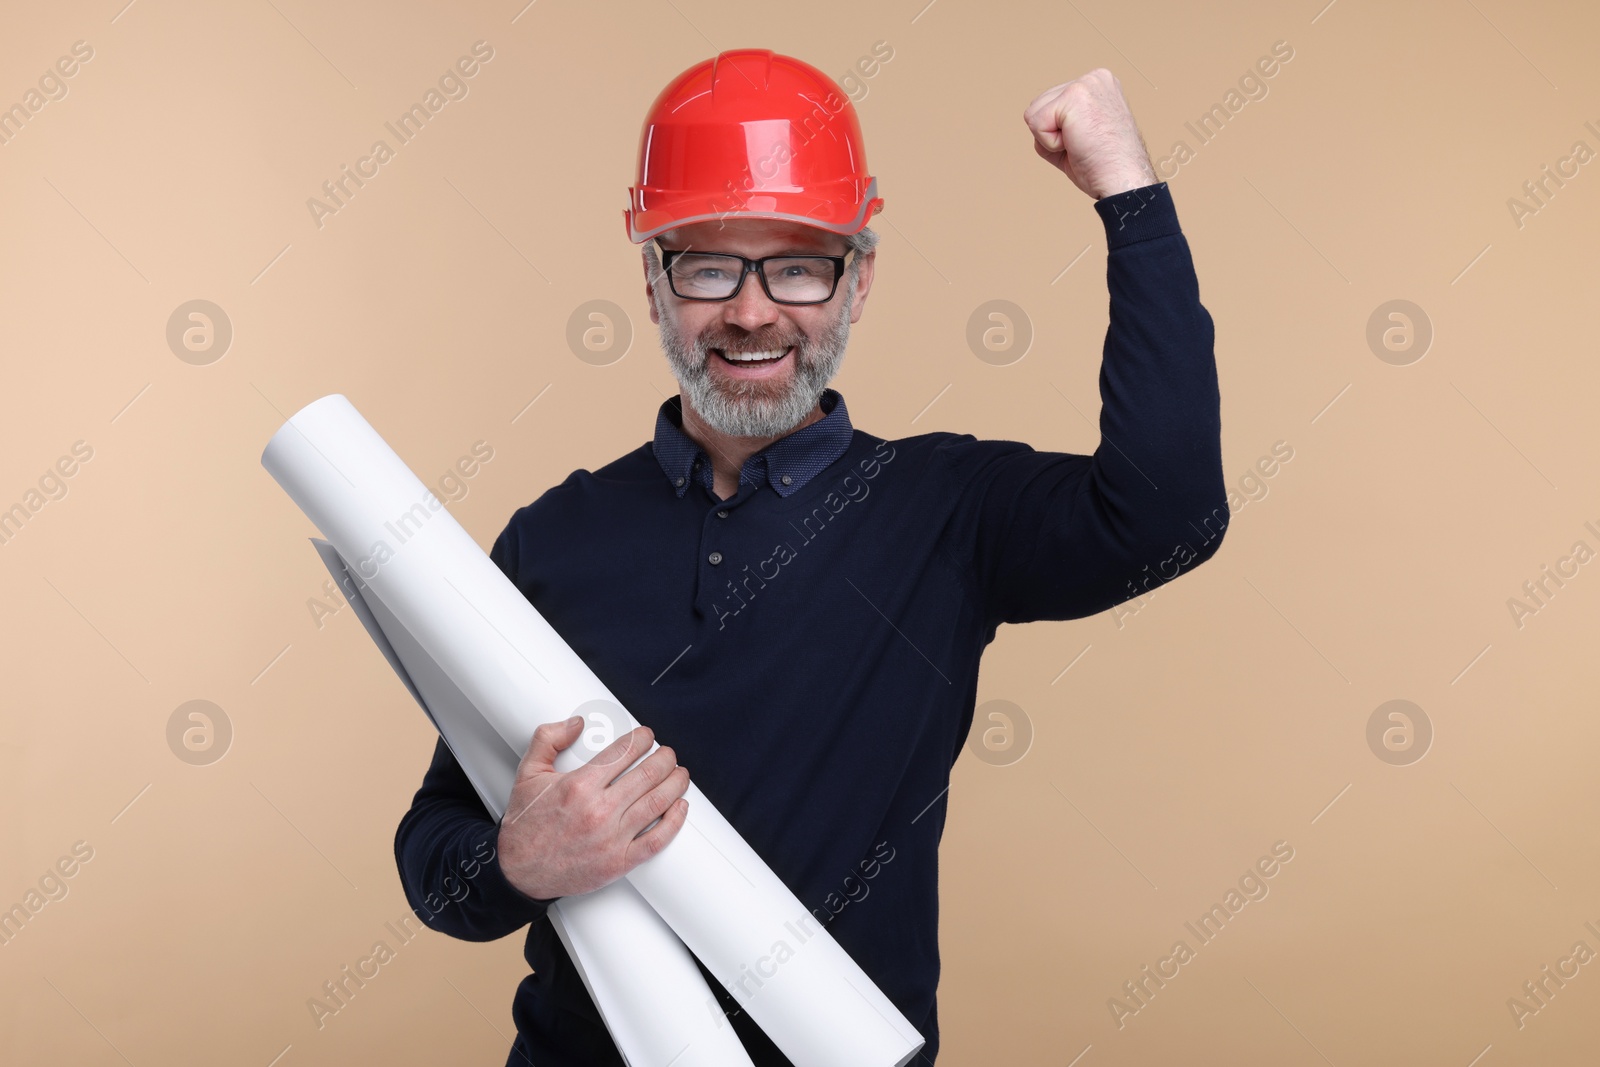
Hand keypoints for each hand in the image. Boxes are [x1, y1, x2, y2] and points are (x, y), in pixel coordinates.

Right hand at [496, 717, 690, 900]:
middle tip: (668, 753)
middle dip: (665, 758)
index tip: (647, 736)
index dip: (642, 739)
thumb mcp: (528, 774)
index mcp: (578, 786)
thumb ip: (548, 739)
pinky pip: (656, 840)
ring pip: (657, 803)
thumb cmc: (525, 825)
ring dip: (676, 783)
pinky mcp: (619, 862)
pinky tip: (680, 807)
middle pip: (647, 774)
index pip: (623, 752)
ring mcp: (611, 838)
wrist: (517, 871)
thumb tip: (577, 722)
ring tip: (680, 774)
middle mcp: (598, 811)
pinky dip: (674, 822)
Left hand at [1023, 68, 1156, 199]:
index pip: (1052, 104)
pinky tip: (1077, 145)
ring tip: (1081, 144)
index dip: (1060, 133)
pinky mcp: (1074, 95)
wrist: (1122, 180)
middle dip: (1052, 134)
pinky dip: (1049, 144)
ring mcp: (1085, 84)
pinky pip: (1035, 123)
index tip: (1088, 142)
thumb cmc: (1103, 167)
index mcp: (1099, 85)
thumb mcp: (1081, 136)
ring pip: (1033, 113)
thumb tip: (1033, 119)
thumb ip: (1060, 122)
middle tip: (1083, 146)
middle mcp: (1094, 78)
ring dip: (1050, 139)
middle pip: (1039, 106)